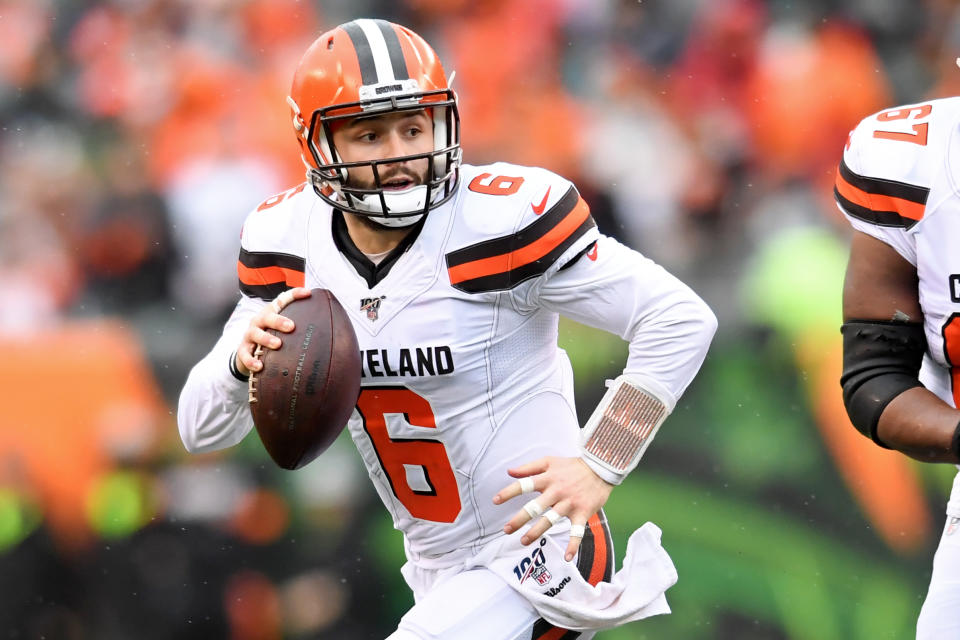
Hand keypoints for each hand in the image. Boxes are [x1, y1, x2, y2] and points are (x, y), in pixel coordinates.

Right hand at [235, 287, 311, 374]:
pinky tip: (259, 366)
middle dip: (278, 321)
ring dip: (266, 339)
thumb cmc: (270, 336)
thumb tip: (323, 316)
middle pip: (267, 317)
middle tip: (291, 327)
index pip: (281, 300)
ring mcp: (249, 335)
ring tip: (277, 345)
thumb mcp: (282, 328)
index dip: (294, 294)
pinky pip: (244, 354)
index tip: (307, 293)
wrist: (247, 351)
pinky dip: (251, 360)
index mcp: (270, 313)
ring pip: (255, 334)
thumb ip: (299, 321)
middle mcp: (258, 322)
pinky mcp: (242, 350)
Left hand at [493, 456, 613, 561]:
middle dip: (519, 519)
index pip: (524, 485)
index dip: (509, 492)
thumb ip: (529, 467)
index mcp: (547, 479)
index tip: (495, 501)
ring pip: (551, 520)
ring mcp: (569, 503)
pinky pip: (578, 532)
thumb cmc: (571, 466)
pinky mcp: (583, 513)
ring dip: (536, 532)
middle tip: (506, 530)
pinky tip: (567, 557)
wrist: (600, 467)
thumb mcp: (549, 461)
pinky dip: (573, 545)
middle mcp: (556, 492)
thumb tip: (509, 472)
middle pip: (535, 507)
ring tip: (523, 541)